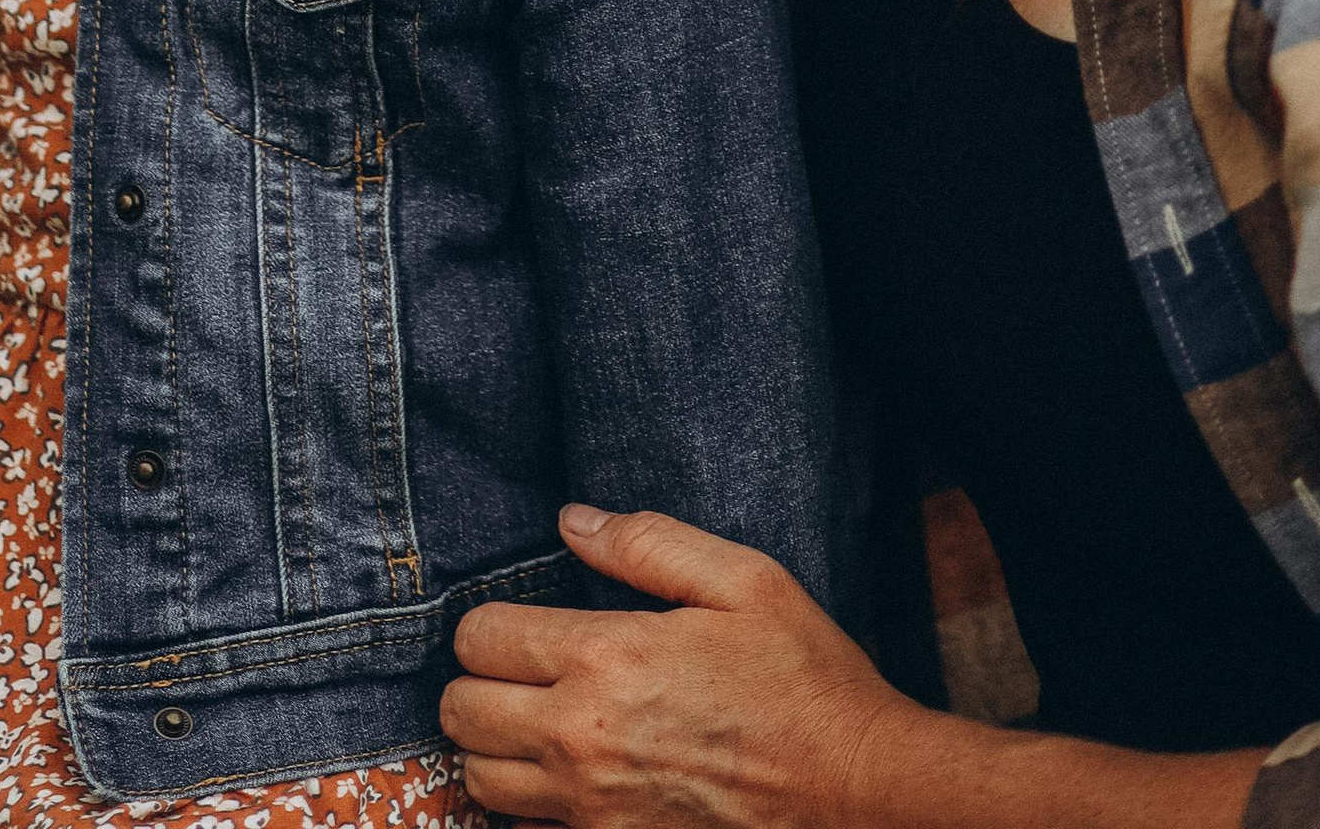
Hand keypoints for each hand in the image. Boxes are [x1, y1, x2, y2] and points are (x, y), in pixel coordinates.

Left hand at [442, 506, 905, 826]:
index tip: (518, 625)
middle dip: (477, 686)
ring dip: (495, 752)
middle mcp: (583, 739)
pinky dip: (532, 813)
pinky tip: (570, 786)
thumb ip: (648, 542)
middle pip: (461, 714)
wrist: (859, 794)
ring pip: (481, 783)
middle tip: (516, 675)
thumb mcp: (743, 581)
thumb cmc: (805, 682)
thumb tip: (572, 520)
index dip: (488, 625)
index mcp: (606, 658)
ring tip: (535, 728)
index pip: (479, 638)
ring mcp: (595, 809)